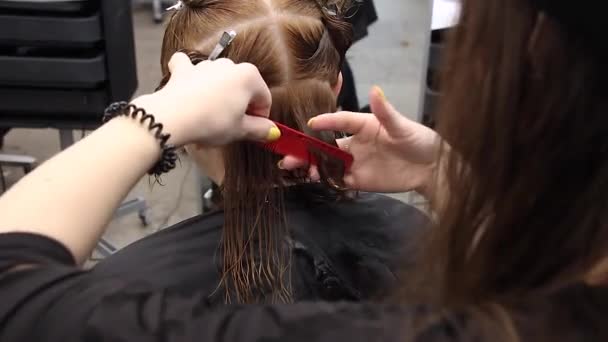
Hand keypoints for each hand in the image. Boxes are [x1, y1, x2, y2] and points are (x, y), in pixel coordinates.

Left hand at [132, 53, 279, 146]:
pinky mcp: (184, 70)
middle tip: (232, 127)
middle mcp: (230, 65)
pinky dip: (189, 74)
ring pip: (219, 79)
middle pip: (243, 88)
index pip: (264, 99)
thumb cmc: (212, 122)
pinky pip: (188, 67)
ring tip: (210, 118)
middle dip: (240, 106)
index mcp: (249, 77)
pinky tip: (189, 83)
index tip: (253, 130)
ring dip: (219, 95)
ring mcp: (206, 65)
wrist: (174, 117)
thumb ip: (260, 129)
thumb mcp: (240, 130)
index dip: (261, 117)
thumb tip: (273, 132)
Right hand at [281, 86, 438, 194]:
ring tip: (300, 171)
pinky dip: (325, 181)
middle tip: (288, 155)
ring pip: (327, 163)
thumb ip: (386, 111)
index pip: (340, 120)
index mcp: (364, 125)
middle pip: (326, 145)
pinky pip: (338, 180)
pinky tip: (315, 181)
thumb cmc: (420, 141)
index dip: (325, 121)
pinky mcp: (359, 180)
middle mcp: (356, 142)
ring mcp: (356, 162)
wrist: (431, 170)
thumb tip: (375, 89)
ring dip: (312, 166)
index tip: (311, 123)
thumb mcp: (403, 126)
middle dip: (306, 149)